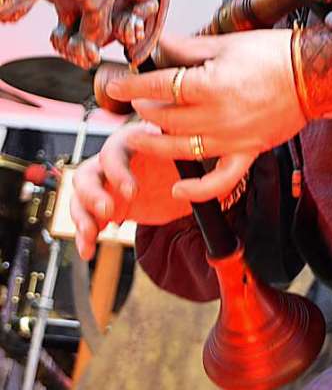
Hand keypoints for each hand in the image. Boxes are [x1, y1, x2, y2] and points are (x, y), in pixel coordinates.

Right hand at [70, 121, 190, 260]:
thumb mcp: (189, 156)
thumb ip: (187, 158)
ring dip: (82, 218)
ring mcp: (106, 184)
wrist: (187, 178)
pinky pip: (86, 218)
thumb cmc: (187, 157)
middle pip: (87, 173)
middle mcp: (114, 161)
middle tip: (107, 212)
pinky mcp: (106, 205)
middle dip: (92, 194)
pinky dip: (84, 235)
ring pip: (80, 198)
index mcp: (134, 141)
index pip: (114, 150)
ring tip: (91, 236)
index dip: (118, 171)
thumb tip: (193, 163)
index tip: (133, 192)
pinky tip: (88, 250)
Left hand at [103, 31, 305, 194]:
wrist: (314, 75)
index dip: (131, 85)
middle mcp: (216, 116)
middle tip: (135, 101)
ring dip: (154, 144)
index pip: (157, 86)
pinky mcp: (247, 153)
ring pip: (180, 149)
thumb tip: (158, 42)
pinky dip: (198, 191)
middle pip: (164, 119)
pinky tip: (178, 190)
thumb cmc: (273, 54)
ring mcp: (231, 139)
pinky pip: (220, 181)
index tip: (116, 84)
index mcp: (208, 85)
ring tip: (139, 137)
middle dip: (143, 109)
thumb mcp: (226, 43)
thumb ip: (187, 47)